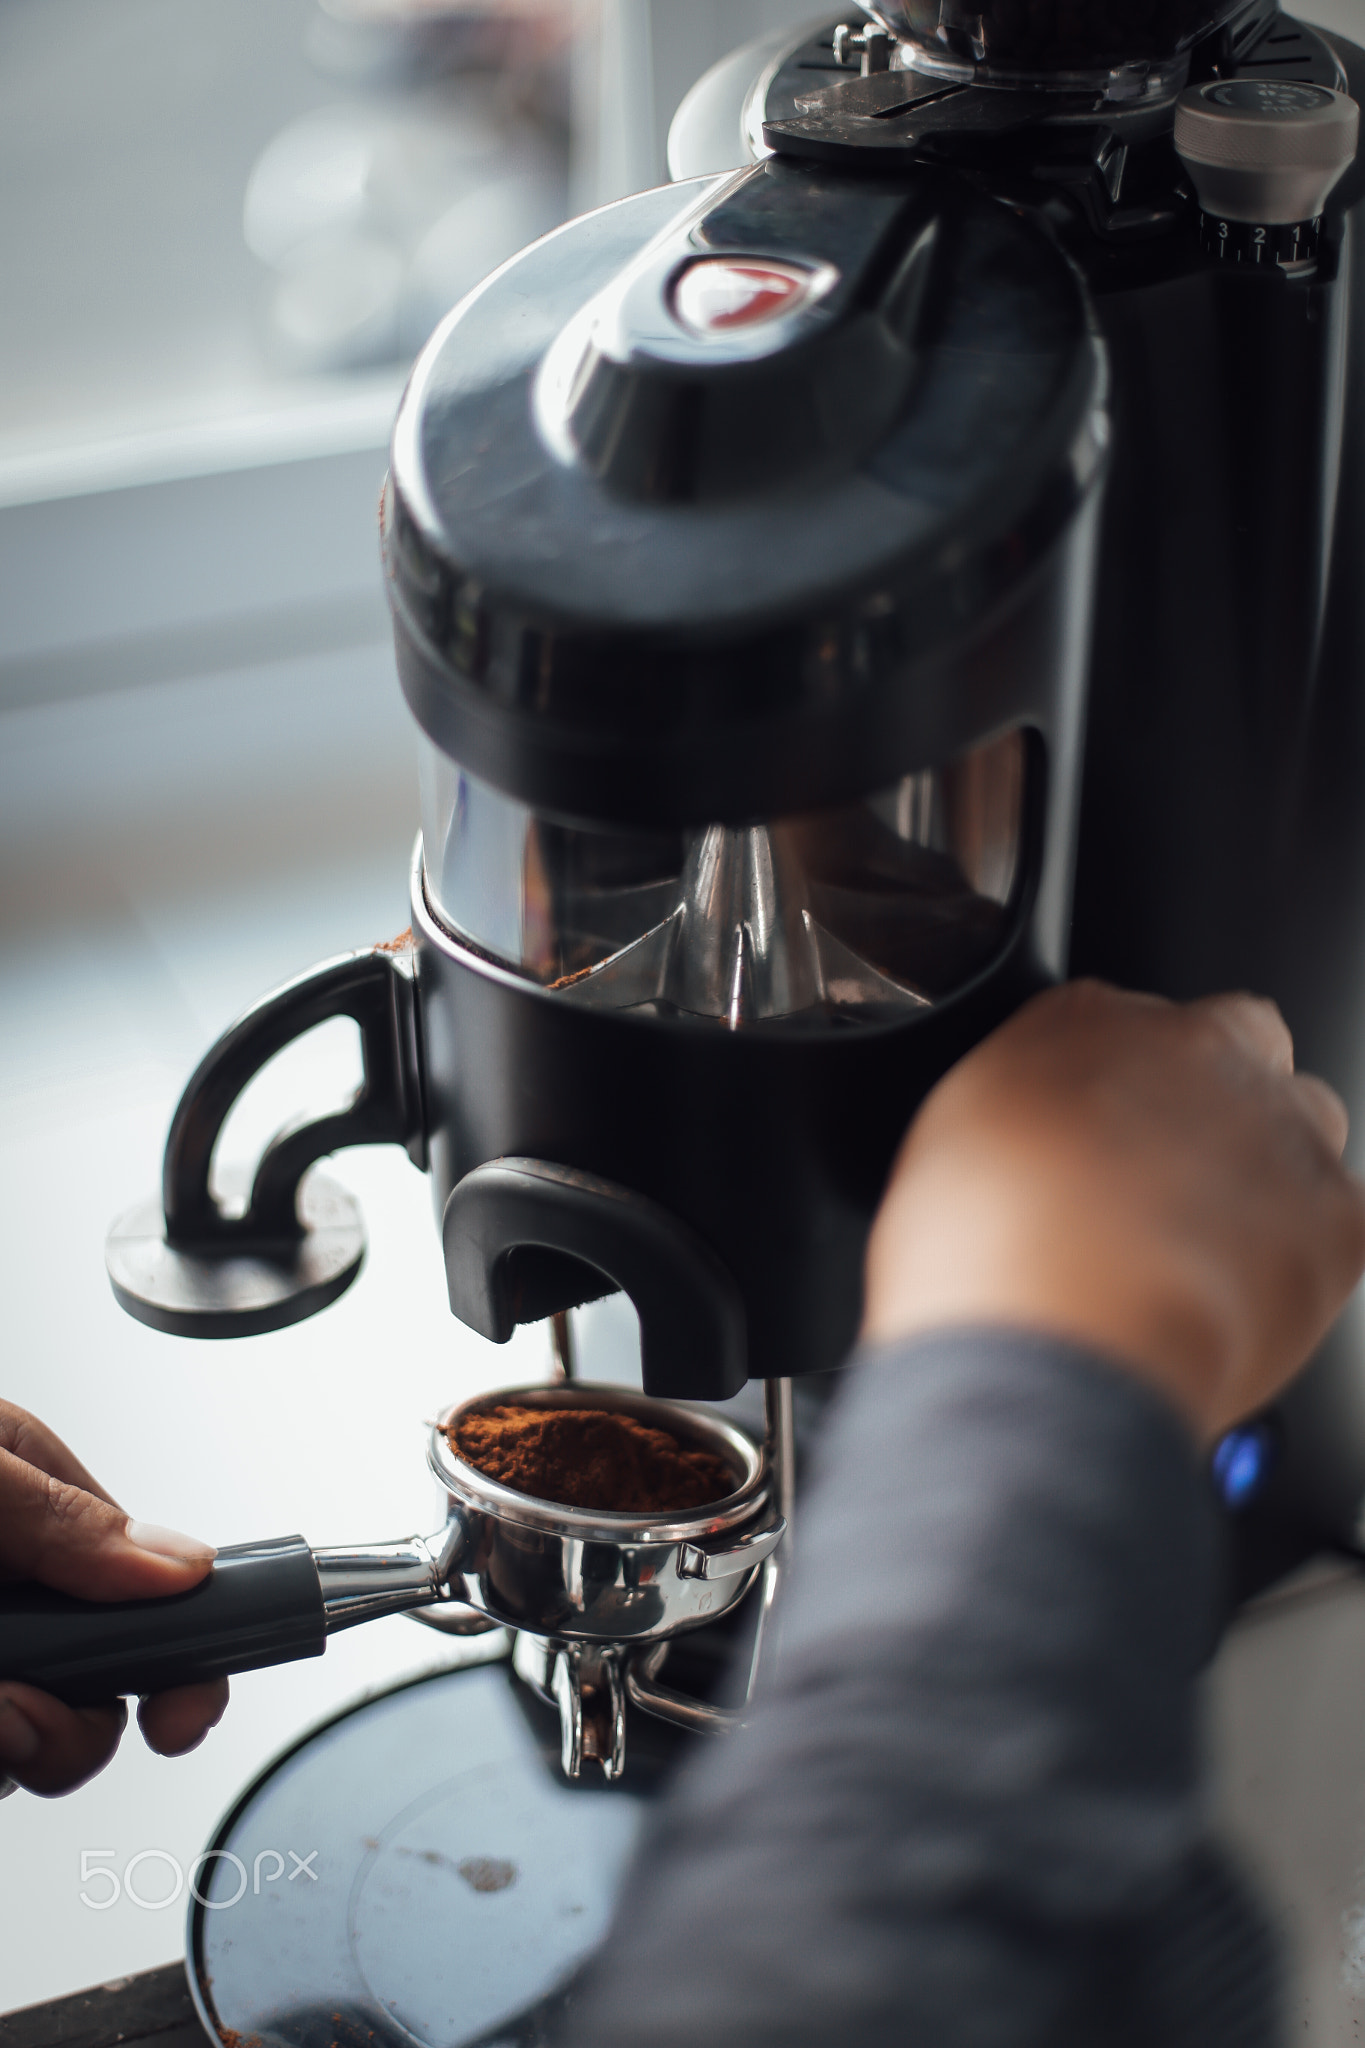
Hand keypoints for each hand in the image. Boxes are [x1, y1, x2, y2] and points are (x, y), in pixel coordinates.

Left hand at [0, 1402, 228, 1795]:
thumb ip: (63, 1516)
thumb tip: (181, 1566)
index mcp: (42, 1508)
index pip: (156, 1597)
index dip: (182, 1665)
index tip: (177, 1720)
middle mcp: (17, 1583)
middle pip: (97, 1692)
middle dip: (74, 1728)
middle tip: (19, 1719)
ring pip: (32, 1740)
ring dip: (11, 1746)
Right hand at [863, 981, 1364, 1442]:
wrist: (1058, 1340)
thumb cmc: (981, 1251)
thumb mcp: (948, 1145)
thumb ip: (1015, 1114)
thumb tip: (1030, 1144)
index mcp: (1088, 1019)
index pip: (1131, 1017)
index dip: (1123, 1083)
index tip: (1103, 1135)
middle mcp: (1195, 1052)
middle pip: (1240, 1049)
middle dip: (1216, 1105)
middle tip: (1162, 1189)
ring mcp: (1277, 1130)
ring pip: (1304, 1131)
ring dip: (1269, 1178)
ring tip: (1200, 1259)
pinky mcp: (1339, 1218)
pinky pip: (1343, 1226)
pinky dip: (1302, 1265)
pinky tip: (1238, 1304)